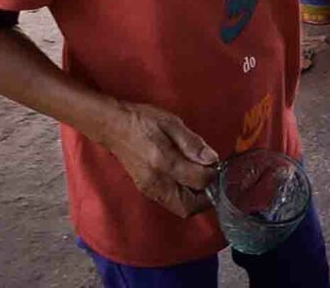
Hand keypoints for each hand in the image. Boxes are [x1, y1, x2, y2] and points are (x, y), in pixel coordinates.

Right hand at [103, 102, 218, 217]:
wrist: (114, 127)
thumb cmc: (144, 121)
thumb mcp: (172, 123)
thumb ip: (192, 143)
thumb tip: (212, 159)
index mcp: (163, 161)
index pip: (198, 181)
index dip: (212, 173)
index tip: (215, 162)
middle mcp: (156, 182)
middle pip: (189, 207)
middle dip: (207, 196)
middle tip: (211, 176)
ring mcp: (150, 190)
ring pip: (181, 208)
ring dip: (197, 199)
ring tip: (201, 177)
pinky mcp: (148, 191)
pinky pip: (172, 203)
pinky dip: (186, 197)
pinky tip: (189, 179)